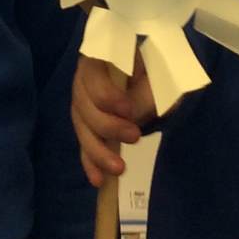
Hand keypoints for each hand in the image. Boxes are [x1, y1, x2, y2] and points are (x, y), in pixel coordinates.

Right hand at [71, 52, 155, 185]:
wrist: (157, 80)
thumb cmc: (157, 72)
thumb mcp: (156, 77)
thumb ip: (142, 93)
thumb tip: (128, 116)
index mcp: (100, 59)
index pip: (92, 77)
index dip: (106, 96)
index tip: (128, 110)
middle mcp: (84, 81)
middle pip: (83, 106)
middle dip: (107, 126)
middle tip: (134, 137)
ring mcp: (83, 104)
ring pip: (81, 129)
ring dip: (98, 151)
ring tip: (118, 168)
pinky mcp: (87, 126)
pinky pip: (83, 145)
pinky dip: (91, 163)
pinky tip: (98, 179)